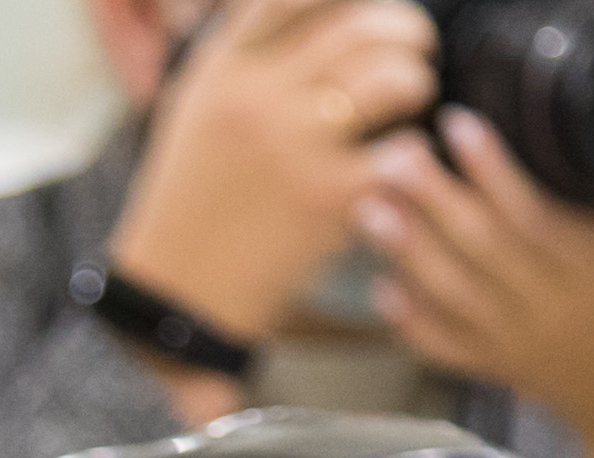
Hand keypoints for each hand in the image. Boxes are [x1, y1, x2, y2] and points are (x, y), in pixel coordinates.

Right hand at [109, 0, 444, 352]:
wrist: (177, 292)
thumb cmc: (196, 197)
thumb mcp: (200, 107)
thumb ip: (249, 50)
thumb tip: (317, 4)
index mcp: (227, 69)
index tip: (366, 9)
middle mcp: (259, 98)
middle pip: (366, 26)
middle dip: (408, 34)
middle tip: (411, 54)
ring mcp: (293, 147)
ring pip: (396, 76)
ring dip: (417, 84)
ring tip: (408, 101)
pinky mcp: (326, 199)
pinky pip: (405, 150)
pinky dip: (412, 153)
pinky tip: (395, 163)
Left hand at [356, 111, 593, 457]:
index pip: (538, 210)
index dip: (494, 168)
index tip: (459, 125)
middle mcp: (556, 302)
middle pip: (482, 246)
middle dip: (432, 199)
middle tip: (392, 157)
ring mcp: (522, 339)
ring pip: (455, 293)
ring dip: (408, 251)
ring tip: (370, 208)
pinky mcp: (501, 367)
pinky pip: (448, 347)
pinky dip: (412, 321)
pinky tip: (381, 288)